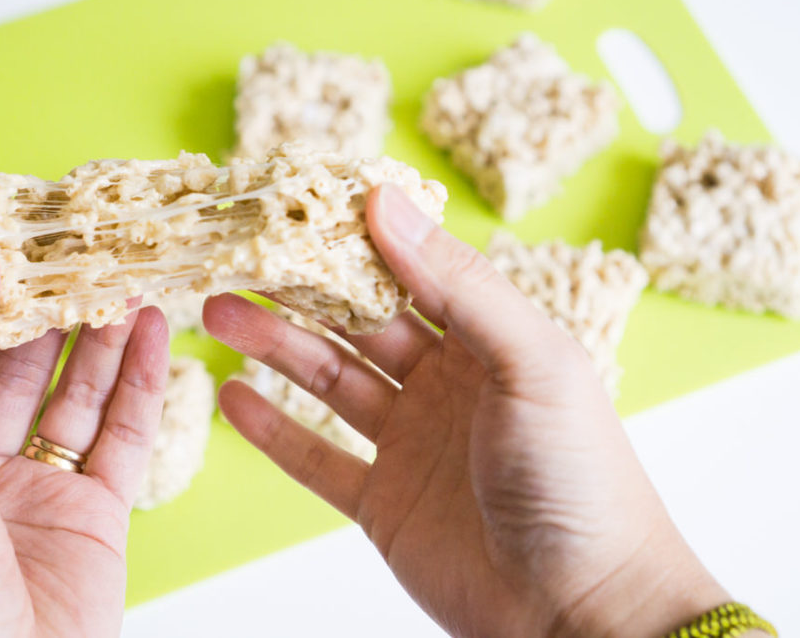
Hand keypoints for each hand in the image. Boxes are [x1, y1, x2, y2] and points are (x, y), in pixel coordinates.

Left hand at [0, 238, 169, 637]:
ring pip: (76, 395)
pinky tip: (153, 337)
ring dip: (101, 339)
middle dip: (48, 311)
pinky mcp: (98, 514)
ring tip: (125, 281)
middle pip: (18, 368)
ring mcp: (40, 490)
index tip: (3, 237)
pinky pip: (124, 436)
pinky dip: (142, 384)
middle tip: (80, 253)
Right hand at [204, 185, 729, 636]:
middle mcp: (445, 384)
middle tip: (240, 256)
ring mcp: (411, 443)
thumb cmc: (578, 478)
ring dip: (275, 347)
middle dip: (299, 290)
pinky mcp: (383, 501)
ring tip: (219, 313)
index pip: (410, 272)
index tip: (300, 203)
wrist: (581, 609)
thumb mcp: (531, 361)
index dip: (355, 239)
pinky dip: (274, 430)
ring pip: (329, 382)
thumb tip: (387, 202)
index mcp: (488, 341)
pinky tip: (234, 397)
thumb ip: (459, 284)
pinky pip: (317, 458)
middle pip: (357, 323)